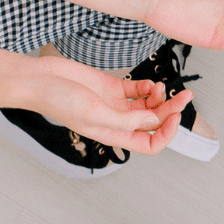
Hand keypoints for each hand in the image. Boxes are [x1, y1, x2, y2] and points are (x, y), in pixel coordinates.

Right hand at [15, 57, 188, 153]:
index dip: (167, 133)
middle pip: (154, 122)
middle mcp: (117, 122)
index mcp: (114, 135)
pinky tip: (149, 83)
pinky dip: (148, 87)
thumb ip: (126, 119)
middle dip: (171, 111)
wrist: (39, 79)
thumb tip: (154, 121)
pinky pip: (137, 90)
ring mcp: (116, 104)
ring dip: (160, 98)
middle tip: (184, 96)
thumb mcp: (95, 113)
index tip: (175, 116)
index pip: (151, 144)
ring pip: (149, 106)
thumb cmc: (58, 100)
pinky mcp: (112, 87)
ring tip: (160, 87)